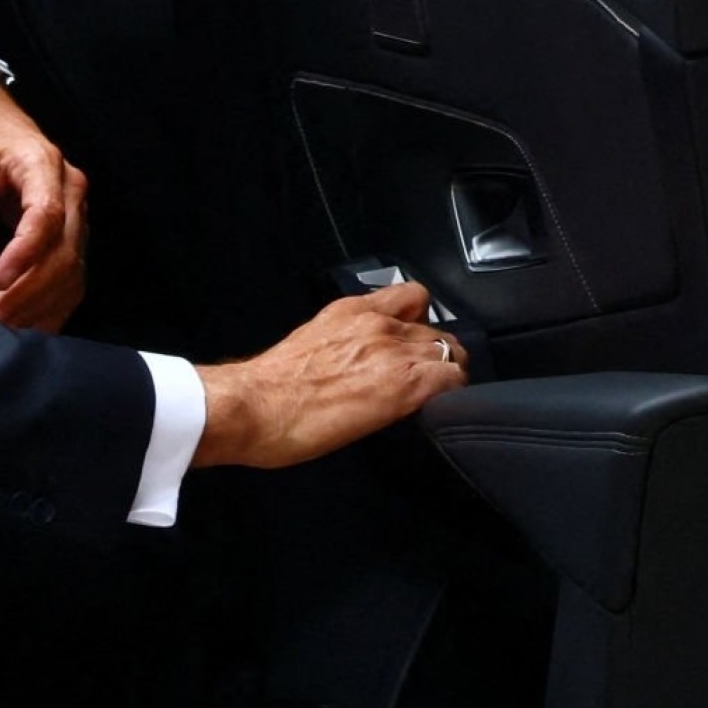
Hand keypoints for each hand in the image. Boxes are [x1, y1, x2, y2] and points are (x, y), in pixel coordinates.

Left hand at [0, 69, 86, 331]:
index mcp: (42, 165)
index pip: (47, 215)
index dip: (25, 252)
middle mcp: (70, 190)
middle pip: (65, 251)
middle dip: (30, 292)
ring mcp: (77, 214)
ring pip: (73, 270)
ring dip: (42, 306)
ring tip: (4, 331)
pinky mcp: (72, 234)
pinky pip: (72, 276)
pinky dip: (53, 305)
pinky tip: (27, 327)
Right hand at [193, 282, 466, 468]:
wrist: (254, 405)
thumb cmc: (268, 388)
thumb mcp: (309, 347)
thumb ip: (341, 346)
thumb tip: (354, 365)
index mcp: (349, 311)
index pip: (410, 296)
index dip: (420, 322)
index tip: (414, 344)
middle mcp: (376, 324)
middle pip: (436, 330)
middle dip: (434, 355)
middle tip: (421, 381)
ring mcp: (393, 352)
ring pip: (450, 353)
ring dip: (446, 374)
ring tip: (429, 398)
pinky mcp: (406, 385)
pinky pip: (454, 380)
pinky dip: (452, 394)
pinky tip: (434, 410)